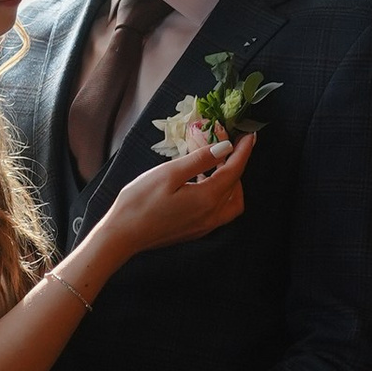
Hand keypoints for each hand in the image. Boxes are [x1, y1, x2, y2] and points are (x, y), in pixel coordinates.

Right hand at [87, 127, 253, 266]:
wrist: (122, 235)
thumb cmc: (140, 202)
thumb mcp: (169, 173)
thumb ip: (200, 160)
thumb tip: (225, 148)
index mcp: (208, 199)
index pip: (234, 170)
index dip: (243, 151)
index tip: (249, 135)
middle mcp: (212, 215)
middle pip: (236, 188)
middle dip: (237, 166)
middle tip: (230, 147)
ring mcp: (204, 226)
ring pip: (231, 203)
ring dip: (230, 182)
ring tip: (217, 164)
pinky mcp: (195, 231)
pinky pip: (219, 211)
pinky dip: (219, 194)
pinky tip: (203, 183)